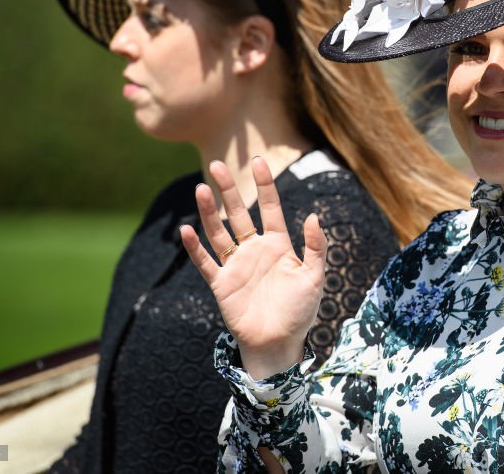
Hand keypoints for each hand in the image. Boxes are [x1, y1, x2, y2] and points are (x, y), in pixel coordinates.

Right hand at [180, 157, 327, 378]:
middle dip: (228, 190)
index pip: (270, 207)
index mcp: (278, 244)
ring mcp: (236, 265)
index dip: (264, 185)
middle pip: (239, 214)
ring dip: (209, 212)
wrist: (280, 343)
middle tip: (216, 165)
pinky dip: (195, 248)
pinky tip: (186, 230)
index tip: (257, 161)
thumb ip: (316, 247)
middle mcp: (255, 250)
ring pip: (219, 233)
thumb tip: (313, 216)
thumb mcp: (315, 277)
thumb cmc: (300, 311)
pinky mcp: (222, 284)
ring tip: (201, 189)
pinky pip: (206, 262)